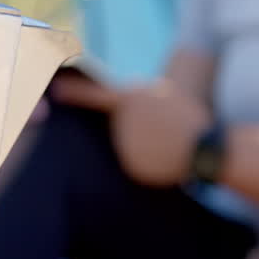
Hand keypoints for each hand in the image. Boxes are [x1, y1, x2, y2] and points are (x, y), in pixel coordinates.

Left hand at [53, 74, 211, 187]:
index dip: (73, 92)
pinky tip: (163, 158)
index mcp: (130, 100)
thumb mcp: (162, 96)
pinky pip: (132, 164)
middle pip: (117, 128)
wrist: (204, 147)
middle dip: (134, 129)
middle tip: (161, 129)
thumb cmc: (187, 118)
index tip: (55, 90)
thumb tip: (116, 109)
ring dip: (141, 146)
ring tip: (165, 143)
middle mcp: (122, 123)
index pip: (93, 95)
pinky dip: (145, 163)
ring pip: (124, 147)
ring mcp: (125, 146)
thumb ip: (131, 102)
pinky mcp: (130, 167)